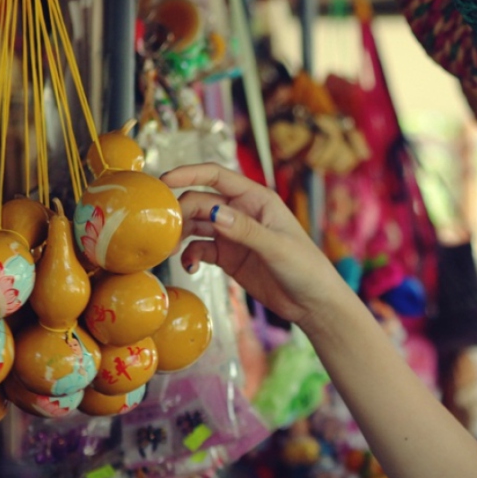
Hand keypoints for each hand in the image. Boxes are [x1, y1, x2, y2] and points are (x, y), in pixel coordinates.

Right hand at [161, 164, 349, 327]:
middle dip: (181, 211)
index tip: (164, 180)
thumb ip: (246, 230)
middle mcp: (242, 213)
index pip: (217, 177)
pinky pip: (200, 249)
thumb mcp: (277, 248)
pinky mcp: (228, 256)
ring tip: (171, 249)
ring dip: (180, 234)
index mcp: (257, 200)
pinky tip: (190, 267)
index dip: (189, 174)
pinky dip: (190, 255)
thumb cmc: (306, 269)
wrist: (312, 303)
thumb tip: (215, 213)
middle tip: (166, 230)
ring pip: (196, 225)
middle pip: (201, 202)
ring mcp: (233, 235)